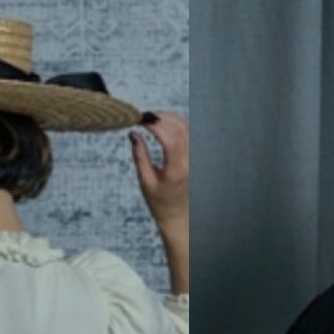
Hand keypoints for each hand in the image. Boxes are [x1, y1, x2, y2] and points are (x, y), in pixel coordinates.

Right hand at [130, 112, 188, 231]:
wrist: (181, 217)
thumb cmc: (160, 202)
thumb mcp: (145, 181)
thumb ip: (139, 156)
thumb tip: (133, 132)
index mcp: (178, 171)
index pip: (171, 139)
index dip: (155, 124)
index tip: (140, 119)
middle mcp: (192, 163)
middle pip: (181, 129)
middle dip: (161, 117)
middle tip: (144, 116)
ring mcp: (198, 160)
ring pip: (189, 128)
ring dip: (171, 119)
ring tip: (153, 120)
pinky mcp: (200, 158)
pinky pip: (192, 134)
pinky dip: (180, 125)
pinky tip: (166, 125)